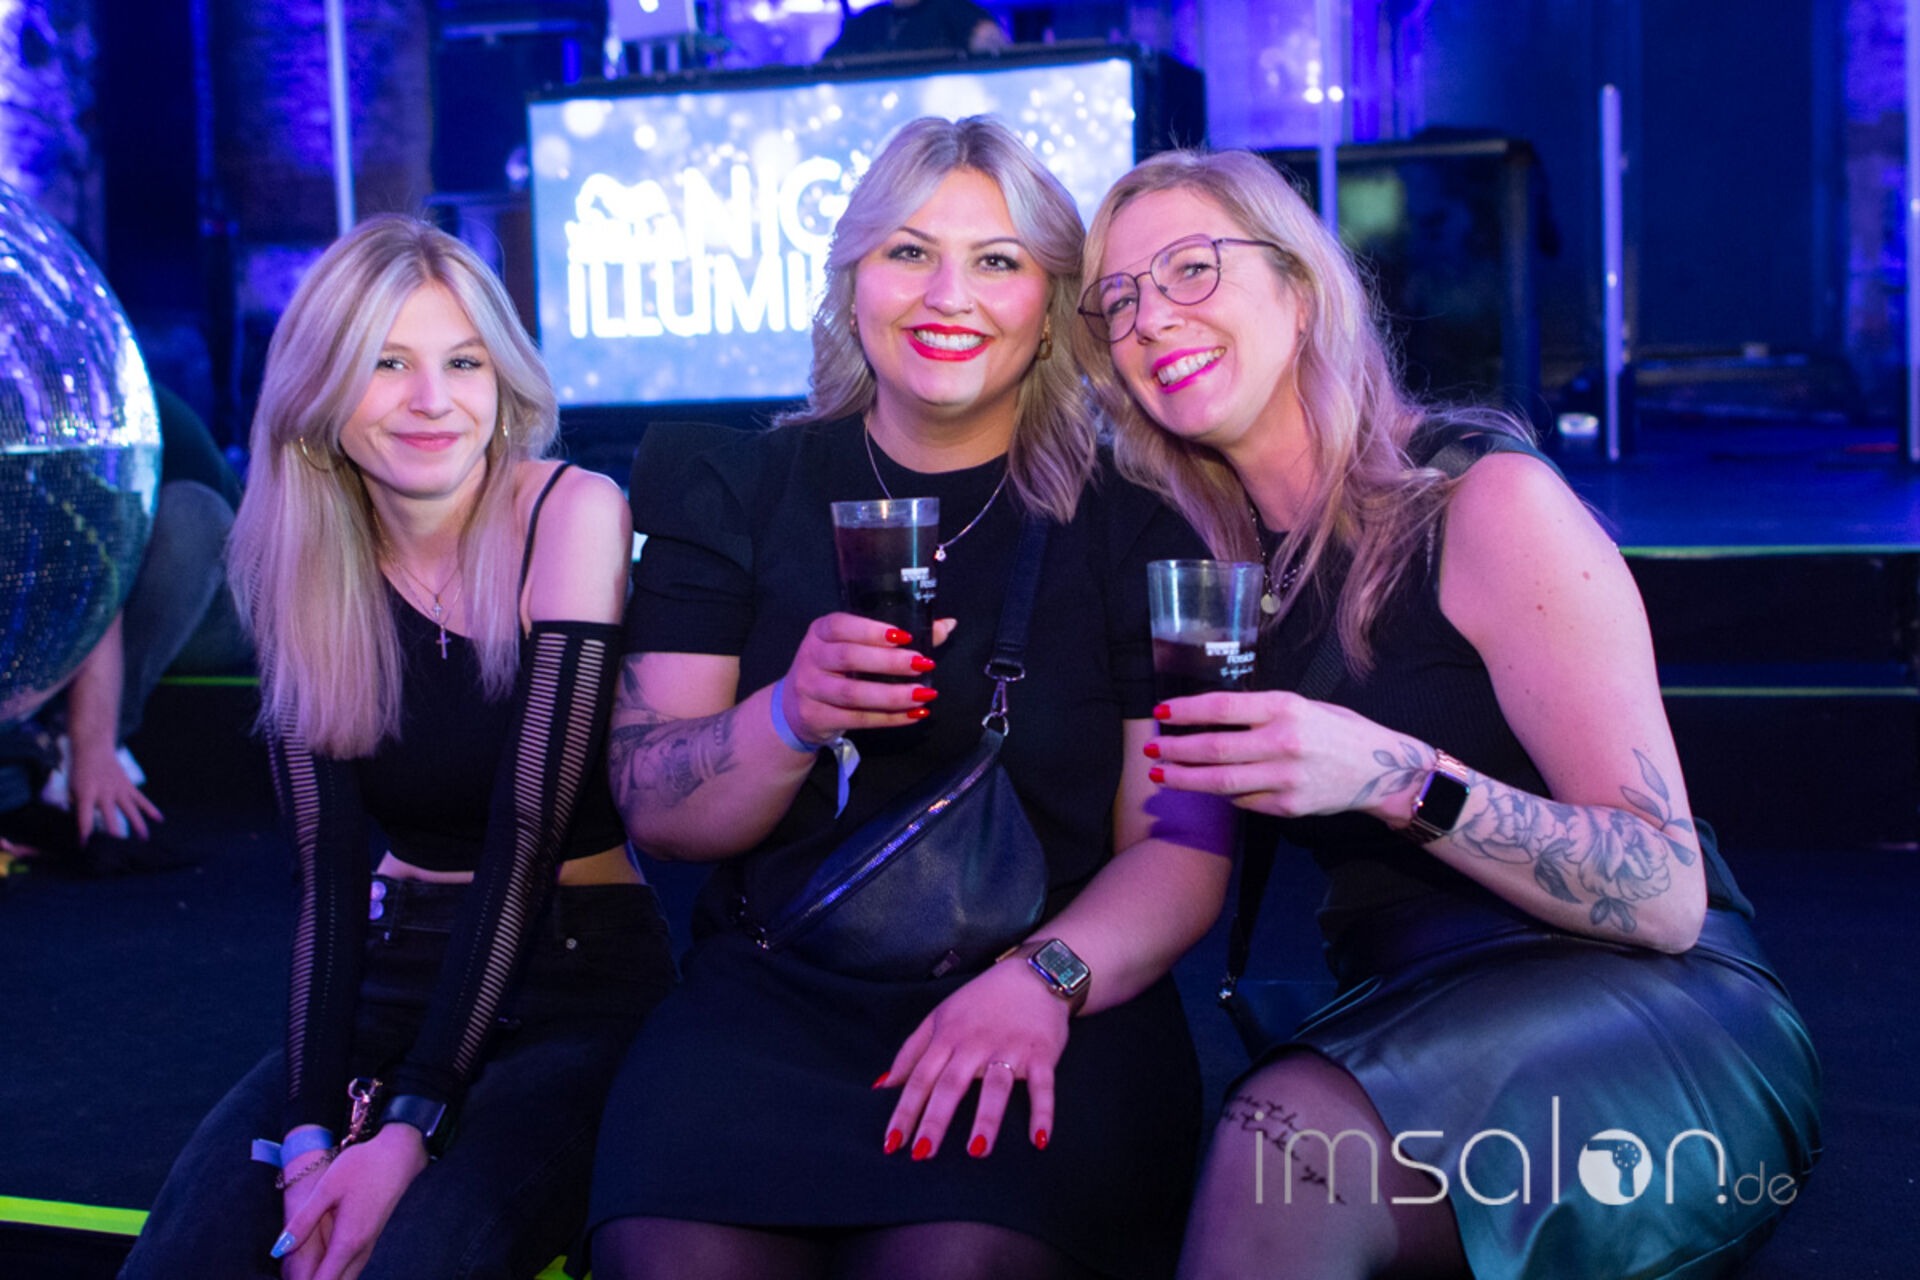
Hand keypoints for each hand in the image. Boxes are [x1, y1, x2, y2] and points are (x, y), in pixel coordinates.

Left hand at [68, 742, 161, 842]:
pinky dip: (150, 809)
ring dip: (137, 824)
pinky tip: (159, 819)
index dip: (84, 831)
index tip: (84, 844)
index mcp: (86, 793)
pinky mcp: (128, 786)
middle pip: (109, 813)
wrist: (94, 749)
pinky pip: (141, 799)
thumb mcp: (72, 789)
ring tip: (144, 838)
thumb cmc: (80, 772)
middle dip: (113, 828)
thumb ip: (80, 807)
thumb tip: (88, 825)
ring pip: (130, 809)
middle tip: (117, 843)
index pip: (84, 816)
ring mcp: (118, 789)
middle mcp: (104, 792)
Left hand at [274, 1124, 427, 1279]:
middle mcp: (360, 1249)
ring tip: (303, 1274)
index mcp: (347, 1241)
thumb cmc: (362, 1167)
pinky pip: (351, 1267)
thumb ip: (302, 1222)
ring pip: (346, 1278)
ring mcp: (368, 1244)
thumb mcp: (326, 1189)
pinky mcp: (371, 1236)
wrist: (400, 1154)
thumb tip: (278, 1251)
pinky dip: (335, 1273)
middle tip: (292, 1277)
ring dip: (325, 1279)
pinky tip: (323, 1266)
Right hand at [779, 614, 955, 743]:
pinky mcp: (815, 718)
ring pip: (852, 694)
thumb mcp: (855, 646)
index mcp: (821, 631)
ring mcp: (810, 689)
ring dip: (892, 695)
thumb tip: (946, 626)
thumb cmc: (834, 669)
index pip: (841, 625)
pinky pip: (857, 720)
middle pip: (849, 658)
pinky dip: (888, 719)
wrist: (793, 709)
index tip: (904, 637)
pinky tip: (913, 715)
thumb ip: (897, 636)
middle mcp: (811, 657)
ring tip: (924, 694)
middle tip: (922, 664)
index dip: (872, 630)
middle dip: (889, 662)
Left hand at [876, 955, 1068, 1160]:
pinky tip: (1038, 1141)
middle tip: (923, 1155)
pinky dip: (1042, 1113)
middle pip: (951, 1085)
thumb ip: (911, 1052)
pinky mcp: (1041, 1054)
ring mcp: (1010, 1049)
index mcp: (948, 1037)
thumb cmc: (981, 1002)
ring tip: (976, 1151)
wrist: (1034, 974)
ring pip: (995, 1087)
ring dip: (986, 1119)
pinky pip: (1042, 1087)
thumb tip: (881, 1087)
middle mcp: (975, 1044)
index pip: (920, 1078)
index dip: (905, 1110)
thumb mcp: (939, 1017)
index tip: (892, 1143)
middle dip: (936, 1120)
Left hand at [1147, 691, 1415, 821]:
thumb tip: (1210, 716)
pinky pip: (1243, 801)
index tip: (1160, 712)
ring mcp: (1286, 779)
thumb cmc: (1338, 731)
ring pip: (1221, 782)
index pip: (1222, 707)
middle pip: (1214, 748)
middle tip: (1150, 749)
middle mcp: (1284, 742)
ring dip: (1185, 779)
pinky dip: (1222, 795)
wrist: (1383, 771)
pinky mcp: (1288, 807)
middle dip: (1175, 749)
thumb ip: (1261, 711)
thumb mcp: (1303, 706)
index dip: (1185, 711)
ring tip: (1160, 775)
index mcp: (1286, 707)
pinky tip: (1206, 788)